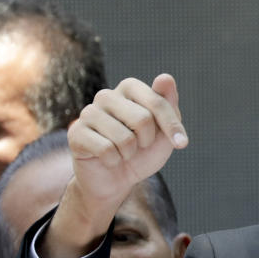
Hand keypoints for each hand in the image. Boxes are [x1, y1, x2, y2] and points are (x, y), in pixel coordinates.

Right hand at [41, 74, 187, 257]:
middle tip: (138, 146)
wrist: (116, 180)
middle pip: (142, 119)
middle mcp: (106, 96)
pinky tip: (108, 159)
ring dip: (129, 154)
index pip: (157, 101)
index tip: (182, 144)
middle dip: (147, 141)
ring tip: (122, 152)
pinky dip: (114, 161)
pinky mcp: (76, 133)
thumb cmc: (142, 152)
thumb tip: (165, 77)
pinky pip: (106, 150)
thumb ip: (168, 105)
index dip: (171, 125)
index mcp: (129, 88)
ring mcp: (88, 113)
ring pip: (124, 138)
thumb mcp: (163, 131)